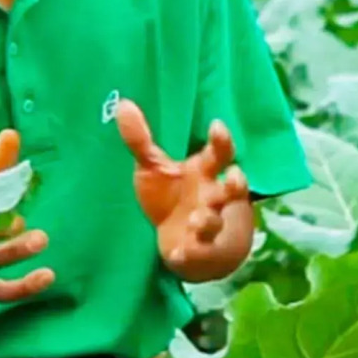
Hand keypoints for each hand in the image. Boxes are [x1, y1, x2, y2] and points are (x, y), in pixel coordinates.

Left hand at [116, 98, 252, 281]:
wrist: (184, 242)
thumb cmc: (172, 196)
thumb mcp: (154, 168)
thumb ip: (140, 140)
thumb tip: (123, 103)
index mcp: (205, 172)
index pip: (220, 153)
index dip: (221, 140)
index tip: (217, 126)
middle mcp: (213, 197)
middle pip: (232, 188)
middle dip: (234, 183)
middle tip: (233, 176)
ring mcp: (209, 225)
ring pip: (215, 221)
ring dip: (209, 220)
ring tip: (199, 218)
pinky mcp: (199, 251)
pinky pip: (198, 252)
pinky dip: (189, 254)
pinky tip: (178, 253)